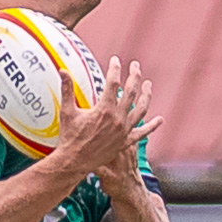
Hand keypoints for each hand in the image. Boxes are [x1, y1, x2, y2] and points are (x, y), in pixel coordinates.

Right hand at [53, 58, 162, 181]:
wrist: (75, 162)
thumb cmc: (70, 137)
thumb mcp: (67, 111)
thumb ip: (67, 89)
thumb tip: (62, 70)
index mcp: (104, 109)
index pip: (113, 82)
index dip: (115, 69)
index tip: (115, 60)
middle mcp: (118, 119)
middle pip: (131, 92)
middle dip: (134, 75)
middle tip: (135, 65)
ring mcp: (124, 131)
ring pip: (141, 109)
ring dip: (146, 95)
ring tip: (148, 85)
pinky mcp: (126, 142)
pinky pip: (142, 133)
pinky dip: (152, 126)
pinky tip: (160, 120)